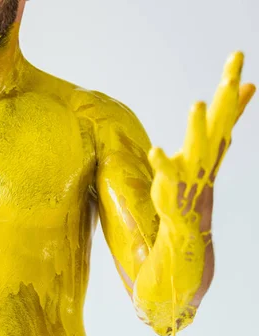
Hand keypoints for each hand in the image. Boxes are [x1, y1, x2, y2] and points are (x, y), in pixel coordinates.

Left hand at [147, 51, 254, 232]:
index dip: (232, 80)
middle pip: (218, 121)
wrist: (188, 210)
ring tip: (197, 104)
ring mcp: (191, 165)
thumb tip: (250, 85)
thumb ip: (232, 112)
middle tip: (231, 77)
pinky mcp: (172, 180)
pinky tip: (156, 150)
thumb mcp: (217, 138)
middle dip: (225, 99)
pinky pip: (167, 169)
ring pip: (196, 143)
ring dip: (197, 125)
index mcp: (216, 137)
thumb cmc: (199, 168)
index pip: (227, 105)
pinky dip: (162, 160)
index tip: (237, 54)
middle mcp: (208, 149)